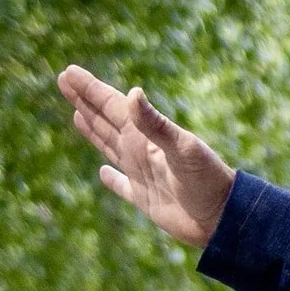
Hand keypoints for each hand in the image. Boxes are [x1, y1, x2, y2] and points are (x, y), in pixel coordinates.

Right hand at [57, 64, 234, 248]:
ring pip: (109, 146)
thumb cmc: (208, 181)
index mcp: (146, 135)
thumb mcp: (183, 149)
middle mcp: (141, 150)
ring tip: (77, 114)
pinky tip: (104, 173)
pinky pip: (123, 187)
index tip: (69, 72)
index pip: (113, 105)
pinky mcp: (146, 200)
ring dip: (93, 130)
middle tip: (64, 80)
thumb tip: (131, 93)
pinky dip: (112, 180)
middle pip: (106, 120)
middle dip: (85, 101)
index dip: (90, 89)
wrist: (225, 218)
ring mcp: (142, 174)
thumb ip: (156, 124)